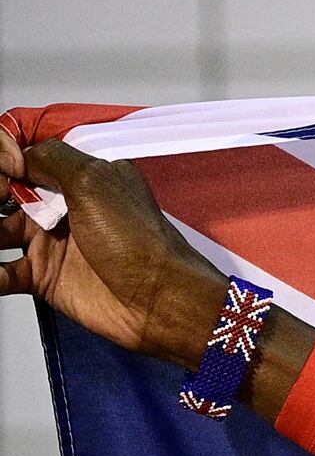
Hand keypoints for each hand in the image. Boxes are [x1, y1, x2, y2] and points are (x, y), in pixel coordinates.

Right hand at [0, 133, 228, 365]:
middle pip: (5, 193)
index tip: (3, 174)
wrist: (158, 299)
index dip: (5, 163)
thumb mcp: (95, 182)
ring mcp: (50, 243)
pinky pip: (1, 272)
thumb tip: (14, 155)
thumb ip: (51, 159)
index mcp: (79, 179)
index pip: (26, 159)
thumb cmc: (135, 239)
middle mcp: (61, 207)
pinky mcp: (42, 278)